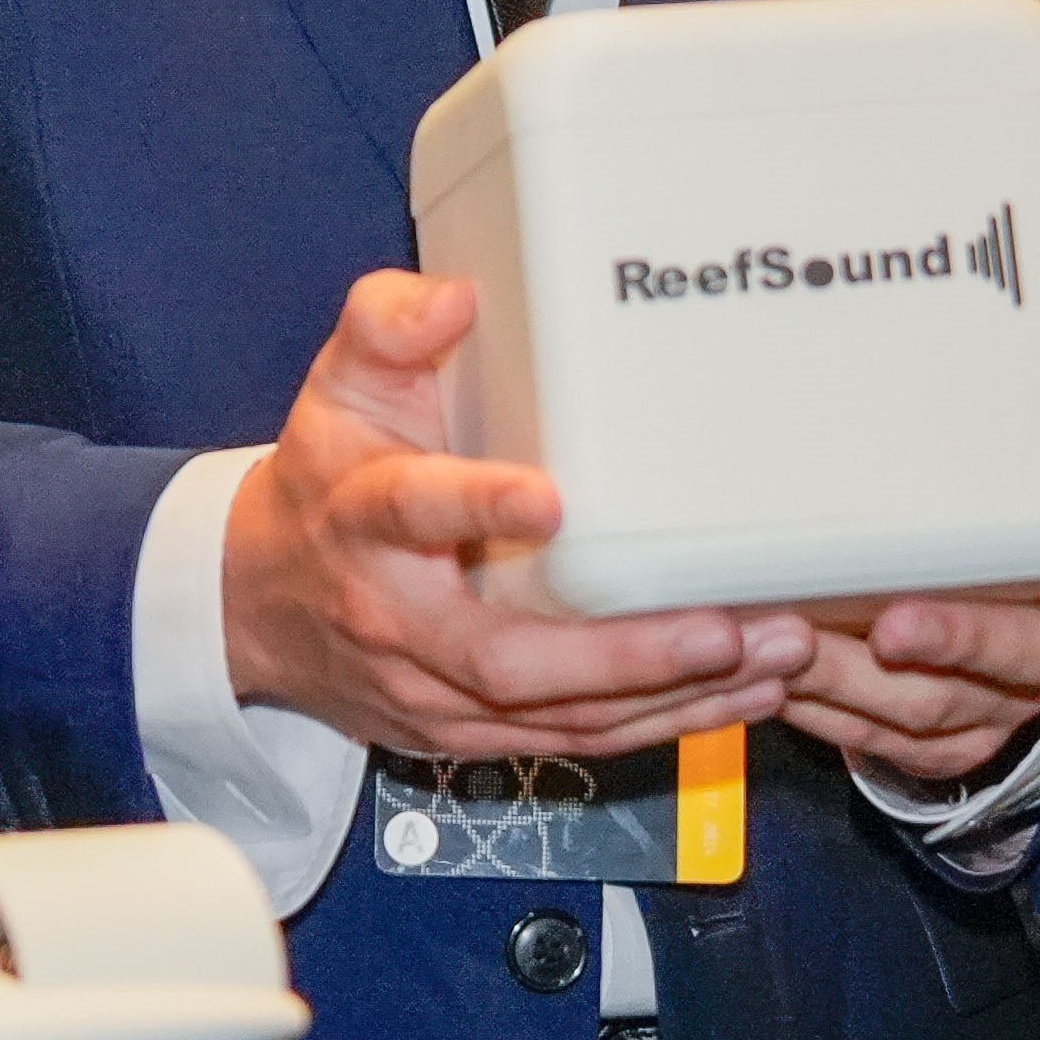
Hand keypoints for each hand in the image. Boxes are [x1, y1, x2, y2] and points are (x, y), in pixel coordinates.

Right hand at [222, 271, 802, 763]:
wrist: (267, 604)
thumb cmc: (329, 481)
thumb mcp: (342, 387)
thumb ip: (389, 325)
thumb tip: (454, 299)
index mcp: (363, 519)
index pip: (411, 511)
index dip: (476, 507)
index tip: (550, 501)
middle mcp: (397, 620)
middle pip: (506, 660)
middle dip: (624, 656)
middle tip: (725, 630)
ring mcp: (434, 693)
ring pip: (558, 717)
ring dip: (673, 697)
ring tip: (772, 659)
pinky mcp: (473, 733)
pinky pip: (576, 741)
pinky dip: (664, 725)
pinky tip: (742, 696)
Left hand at [791, 413, 1039, 783]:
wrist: (1038, 642)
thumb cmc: (1034, 561)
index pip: (1016, 640)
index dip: (955, 637)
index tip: (892, 624)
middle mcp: (1015, 687)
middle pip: (937, 695)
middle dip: (857, 671)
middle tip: (793, 638)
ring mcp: (972, 726)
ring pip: (888, 723)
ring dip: (817, 689)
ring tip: (760, 648)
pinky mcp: (930, 753)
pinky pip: (863, 744)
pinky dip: (811, 715)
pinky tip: (764, 680)